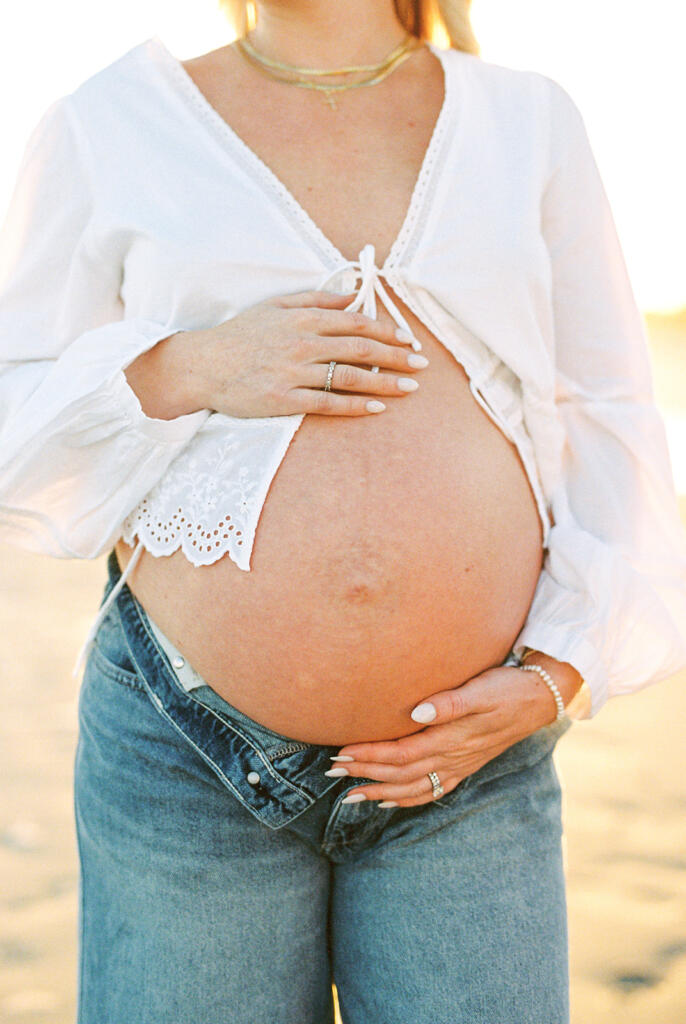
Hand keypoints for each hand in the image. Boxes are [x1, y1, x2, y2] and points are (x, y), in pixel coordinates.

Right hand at [182, 289, 428, 418]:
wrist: (201, 366)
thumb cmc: (239, 336)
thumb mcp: (275, 306)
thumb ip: (316, 299)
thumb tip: (353, 294)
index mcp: (301, 317)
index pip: (356, 323)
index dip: (388, 332)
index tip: (410, 341)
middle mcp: (301, 343)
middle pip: (361, 349)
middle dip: (396, 357)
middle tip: (421, 365)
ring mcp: (293, 372)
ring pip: (350, 376)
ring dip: (385, 382)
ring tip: (410, 388)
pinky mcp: (284, 400)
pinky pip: (328, 403)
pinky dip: (356, 405)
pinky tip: (377, 408)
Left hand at [327, 659, 580, 807]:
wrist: (539, 698)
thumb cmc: (506, 688)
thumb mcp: (481, 689)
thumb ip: (449, 702)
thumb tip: (416, 713)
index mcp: (451, 738)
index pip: (400, 752)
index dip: (369, 755)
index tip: (341, 752)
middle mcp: (452, 757)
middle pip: (400, 773)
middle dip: (364, 774)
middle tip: (332, 771)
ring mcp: (458, 765)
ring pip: (412, 787)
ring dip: (379, 792)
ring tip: (349, 796)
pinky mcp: (464, 765)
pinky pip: (431, 791)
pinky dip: (406, 800)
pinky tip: (388, 802)